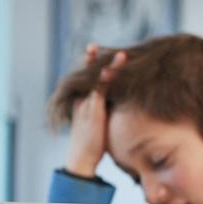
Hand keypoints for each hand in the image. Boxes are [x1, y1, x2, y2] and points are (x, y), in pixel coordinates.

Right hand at [65, 44, 125, 178]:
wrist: (81, 158)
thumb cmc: (91, 143)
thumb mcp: (96, 123)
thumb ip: (100, 112)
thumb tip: (114, 106)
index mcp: (81, 102)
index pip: (86, 79)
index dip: (91, 66)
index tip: (95, 53)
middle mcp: (82, 100)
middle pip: (87, 75)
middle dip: (90, 59)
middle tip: (93, 45)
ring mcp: (87, 104)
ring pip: (96, 80)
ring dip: (108, 65)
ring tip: (120, 54)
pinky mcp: (93, 111)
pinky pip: (99, 91)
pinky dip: (104, 80)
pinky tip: (110, 71)